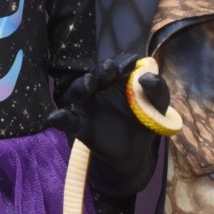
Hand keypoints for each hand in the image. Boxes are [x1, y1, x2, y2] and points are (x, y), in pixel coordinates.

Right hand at [48, 52, 162, 140]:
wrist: (136, 150)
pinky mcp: (80, 125)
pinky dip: (60, 118)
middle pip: (95, 75)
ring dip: (81, 86)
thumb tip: (146, 77)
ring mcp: (87, 106)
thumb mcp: (158, 105)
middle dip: (101, 71)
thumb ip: (157, 89)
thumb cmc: (145, 120)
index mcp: (118, 80)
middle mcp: (99, 88)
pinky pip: (68, 120)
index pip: (118, 66)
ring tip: (88, 85)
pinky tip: (54, 118)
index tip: (130, 65)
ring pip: (79, 92)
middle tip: (108, 70)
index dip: (122, 63)